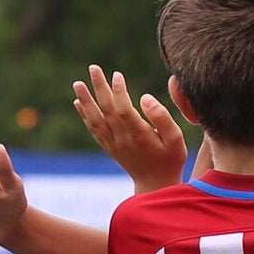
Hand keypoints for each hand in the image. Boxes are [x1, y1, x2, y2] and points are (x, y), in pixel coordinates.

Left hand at [73, 65, 186, 190]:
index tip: (117, 75)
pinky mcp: (110, 148)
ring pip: (96, 120)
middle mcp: (123, 140)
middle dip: (100, 88)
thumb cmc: (170, 160)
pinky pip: (94, 130)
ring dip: (86, 101)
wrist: (156, 186)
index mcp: (140, 136)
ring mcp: (114, 145)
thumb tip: (144, 98)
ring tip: (77, 83)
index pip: (124, 110)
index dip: (119, 92)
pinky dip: (85, 116)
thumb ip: (162, 118)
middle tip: (93, 67)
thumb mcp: (176, 140)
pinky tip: (78, 102)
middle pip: (107, 111)